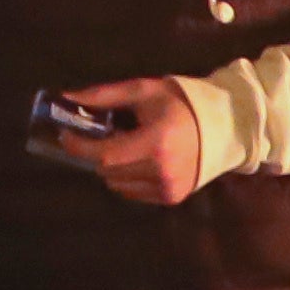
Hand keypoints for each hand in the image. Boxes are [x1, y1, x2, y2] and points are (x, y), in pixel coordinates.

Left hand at [42, 75, 203, 205]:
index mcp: (156, 142)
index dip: (79, 147)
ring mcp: (168, 188)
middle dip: (97, 154)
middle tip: (101, 137)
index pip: (105, 154)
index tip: (67, 134)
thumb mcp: (142, 92)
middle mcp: (162, 170)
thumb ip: (103, 96)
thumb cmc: (179, 104)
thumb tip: (66, 98)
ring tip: (125, 148)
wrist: (223, 125)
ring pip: (117, 184)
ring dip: (112, 167)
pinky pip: (133, 193)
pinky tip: (141, 161)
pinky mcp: (171, 197)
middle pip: (108, 171)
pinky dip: (128, 178)